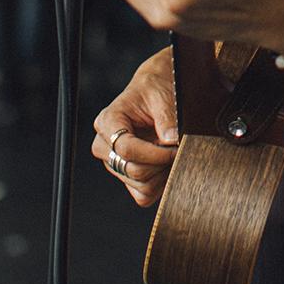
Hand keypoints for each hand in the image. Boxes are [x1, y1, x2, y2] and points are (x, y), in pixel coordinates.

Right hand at [91, 46, 178, 208]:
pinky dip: (160, 184)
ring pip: (140, 186)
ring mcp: (114, 163)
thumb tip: (171, 140)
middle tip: (178, 148)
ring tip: (172, 153)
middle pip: (133, 170)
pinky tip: (167, 164)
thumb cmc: (157, 88)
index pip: (126, 149)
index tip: (175, 146)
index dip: (155, 153)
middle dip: (161, 162)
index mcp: (108, 121)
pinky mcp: (126, 176)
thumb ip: (166, 117)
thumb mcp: (162, 95)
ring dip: (162, 174)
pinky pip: (143, 195)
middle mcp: (105, 145)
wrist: (158, 90)